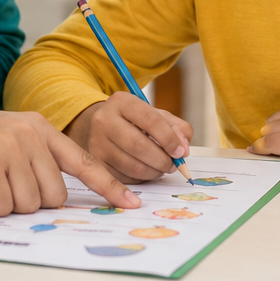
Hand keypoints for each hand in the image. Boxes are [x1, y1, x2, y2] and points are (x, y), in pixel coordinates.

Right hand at [0, 108, 139, 216]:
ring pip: (28, 205)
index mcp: (37, 127)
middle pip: (54, 196)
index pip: (83, 160)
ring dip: (1, 203)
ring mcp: (10, 148)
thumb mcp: (4, 140)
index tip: (130, 203)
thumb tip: (55, 199)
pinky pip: (0, 208)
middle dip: (26, 201)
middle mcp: (29, 134)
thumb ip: (32, 160)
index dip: (108, 186)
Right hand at [66, 91, 194, 182]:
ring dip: (154, 172)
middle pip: (139, 146)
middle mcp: (104, 120)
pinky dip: (142, 178)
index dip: (169, 139)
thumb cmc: (134, 121)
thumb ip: (176, 127)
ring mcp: (97, 143)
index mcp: (121, 102)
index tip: (180, 151)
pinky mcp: (96, 163)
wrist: (101, 127)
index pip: (150, 120)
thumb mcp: (155, 115)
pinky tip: (146, 171)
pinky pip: (124, 178)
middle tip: (173, 164)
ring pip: (132, 166)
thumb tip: (183, 148)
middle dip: (162, 160)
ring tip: (162, 168)